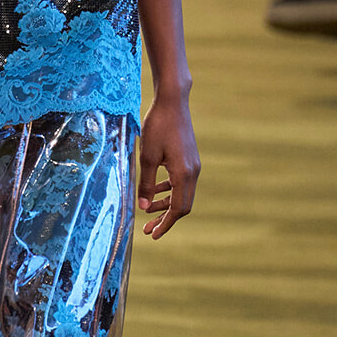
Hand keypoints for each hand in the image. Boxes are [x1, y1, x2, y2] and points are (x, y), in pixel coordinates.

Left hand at [137, 92, 199, 239]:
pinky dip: (169, 190)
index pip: (178, 209)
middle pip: (183, 205)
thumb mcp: (147, 157)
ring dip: (166, 204)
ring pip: (182, 193)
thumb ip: (147, 184)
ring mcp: (193, 165)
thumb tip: (143, 207)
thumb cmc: (158, 126)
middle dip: (165, 218)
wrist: (172, 102)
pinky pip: (181, 181)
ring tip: (148, 210)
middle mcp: (193, 172)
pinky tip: (156, 190)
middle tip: (148, 229)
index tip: (153, 235)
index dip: (166, 224)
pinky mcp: (189, 158)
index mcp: (184, 174)